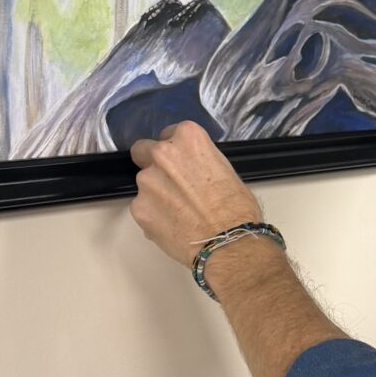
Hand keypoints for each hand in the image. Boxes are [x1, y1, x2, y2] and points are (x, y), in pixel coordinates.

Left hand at [127, 122, 262, 269]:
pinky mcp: (138, 208)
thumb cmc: (237, 207)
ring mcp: (146, 182)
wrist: (228, 242)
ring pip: (145, 184)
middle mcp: (162, 154)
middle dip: (152, 164)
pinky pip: (143, 208)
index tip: (182, 164)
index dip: (176, 152)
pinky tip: (173, 228)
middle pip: (144, 151)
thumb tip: (189, 173)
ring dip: (155, 194)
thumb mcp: (224, 169)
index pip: (169, 134)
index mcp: (187, 138)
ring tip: (178, 214)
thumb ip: (198, 163)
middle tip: (170, 184)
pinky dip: (153, 216)